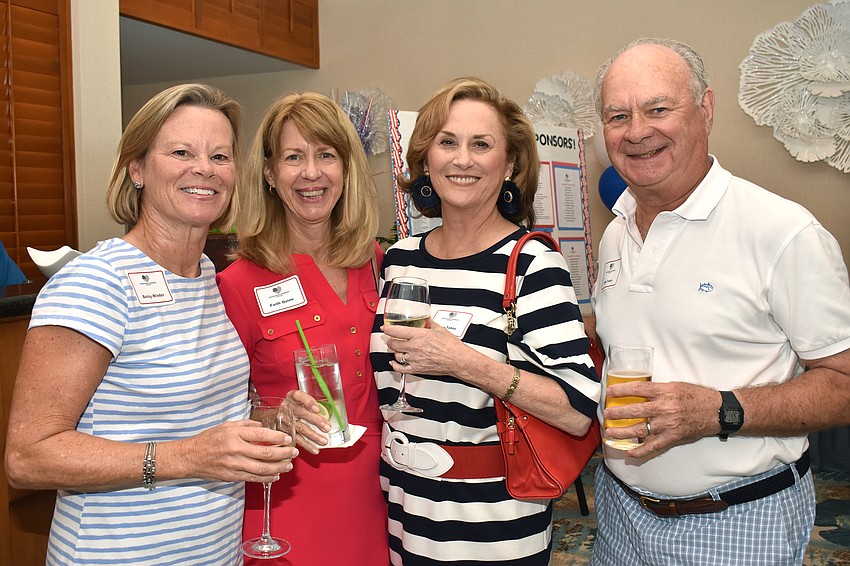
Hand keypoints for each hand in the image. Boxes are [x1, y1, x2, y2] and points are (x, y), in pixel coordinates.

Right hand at [181, 420, 297, 483]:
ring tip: (288, 466)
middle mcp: (235, 450)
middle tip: (294, 452)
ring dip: (279, 468)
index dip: (277, 438)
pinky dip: (267, 478)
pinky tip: (275, 475)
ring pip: (262, 469)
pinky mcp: (232, 476)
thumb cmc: (209, 439)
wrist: (191, 457)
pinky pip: (253, 478)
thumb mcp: (226, 425)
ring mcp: (234, 465)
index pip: (261, 435)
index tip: (288, 439)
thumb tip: (263, 427)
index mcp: (234, 434)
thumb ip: (246, 425)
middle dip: (283, 454)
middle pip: (265, 453)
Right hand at [286, 389, 330, 453]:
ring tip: (324, 441)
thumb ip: (313, 404)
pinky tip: (315, 449)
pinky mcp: (285, 432)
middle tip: (327, 427)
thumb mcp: (301, 401)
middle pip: (301, 413)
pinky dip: (307, 445)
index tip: (317, 408)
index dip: (307, 401)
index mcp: (292, 397)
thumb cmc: (294, 407)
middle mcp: (286, 408)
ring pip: (300, 427)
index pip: (298, 396)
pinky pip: (297, 439)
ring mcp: (285, 420)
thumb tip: (334, 408)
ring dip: (313, 435)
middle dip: (315, 421)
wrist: (276, 416)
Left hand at [383, 321, 462, 377]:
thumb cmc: (451, 346)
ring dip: (395, 351)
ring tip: (397, 349)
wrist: (458, 360)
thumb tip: (425, 320)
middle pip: (393, 344)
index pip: (397, 331)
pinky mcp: (417, 369)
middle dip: (390, 340)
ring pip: (396, 355)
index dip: (387, 329)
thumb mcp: (440, 329)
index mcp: (419, 336)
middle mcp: (415, 348)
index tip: (384, 327)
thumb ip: (429, 324)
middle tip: (391, 338)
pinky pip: (400, 369)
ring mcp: (415, 359)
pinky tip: (393, 362)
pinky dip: (394, 365)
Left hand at [603, 380, 720, 458]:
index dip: (621, 390)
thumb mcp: (675, 386)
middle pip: (634, 410)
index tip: (610, 391)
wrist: (716, 411)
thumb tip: (638, 392)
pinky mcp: (672, 437)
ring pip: (639, 429)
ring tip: (610, 433)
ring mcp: (667, 424)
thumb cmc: (696, 396)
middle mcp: (664, 408)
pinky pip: (653, 446)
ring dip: (622, 432)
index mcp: (664, 391)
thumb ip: (657, 390)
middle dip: (617, 412)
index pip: (637, 389)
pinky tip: (630, 452)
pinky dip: (640, 450)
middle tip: (606, 414)